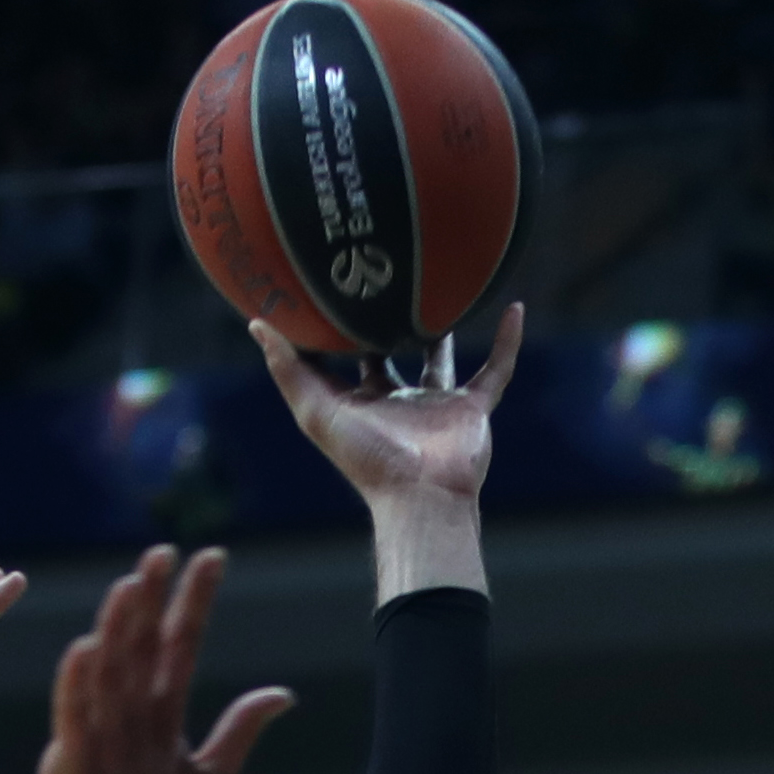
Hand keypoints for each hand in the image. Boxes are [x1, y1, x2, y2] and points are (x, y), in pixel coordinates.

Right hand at [35, 547, 293, 773]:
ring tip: (131, 586)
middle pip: (138, 648)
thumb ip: (239, 730)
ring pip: (108, 673)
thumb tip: (282, 691)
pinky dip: (78, 685)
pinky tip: (87, 648)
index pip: (176, 646)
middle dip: (150, 601)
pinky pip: (75, 720)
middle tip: (162, 553)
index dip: (192, 603)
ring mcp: (97, 740)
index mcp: (158, 718)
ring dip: (117, 629)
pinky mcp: (72, 767)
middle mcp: (125, 719)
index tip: (210, 558)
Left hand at [250, 303, 523, 502]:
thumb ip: (288, 369)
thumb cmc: (366, 459)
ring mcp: (436, 404)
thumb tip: (258, 322)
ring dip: (443, 327)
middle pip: (390, 352)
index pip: (344, 357)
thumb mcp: (314, 410)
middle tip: (383, 278)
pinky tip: (515, 307)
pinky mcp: (472, 408)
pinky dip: (508, 343)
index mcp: (360, 402)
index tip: (328, 288)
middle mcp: (397, 401)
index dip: (335, 329)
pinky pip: (496, 370)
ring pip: (440, 357)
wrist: (421, 494)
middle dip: (386, 323)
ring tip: (444, 285)